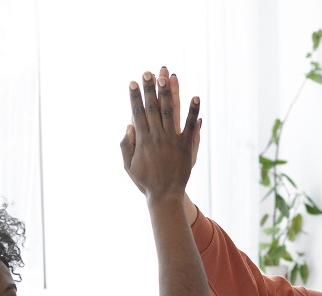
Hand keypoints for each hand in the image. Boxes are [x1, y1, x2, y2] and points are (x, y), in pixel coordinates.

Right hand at [119, 68, 200, 201]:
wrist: (165, 196)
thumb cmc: (145, 180)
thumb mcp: (128, 165)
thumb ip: (126, 145)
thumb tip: (129, 124)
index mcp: (142, 140)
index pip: (137, 113)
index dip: (134, 97)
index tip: (132, 82)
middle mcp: (157, 137)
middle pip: (153, 108)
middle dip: (150, 89)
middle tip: (149, 72)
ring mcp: (172, 141)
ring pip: (171, 112)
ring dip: (169, 93)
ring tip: (167, 76)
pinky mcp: (186, 146)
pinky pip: (191, 126)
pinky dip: (194, 111)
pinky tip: (196, 96)